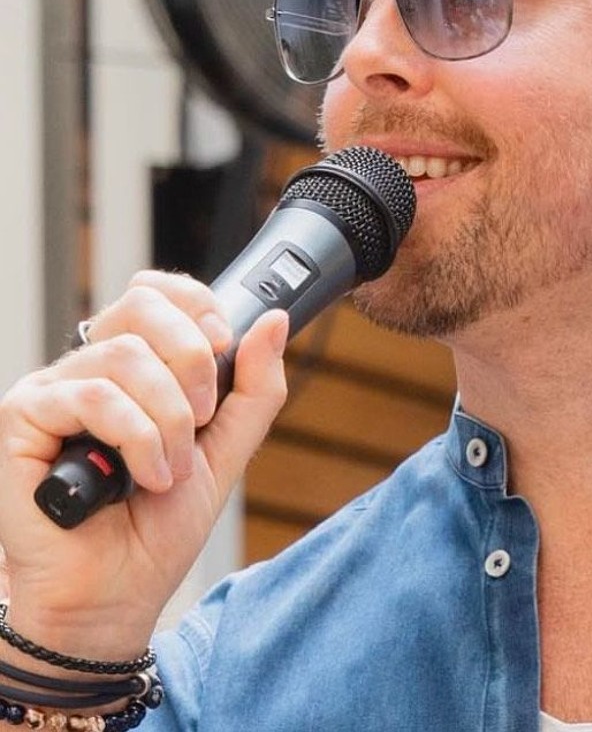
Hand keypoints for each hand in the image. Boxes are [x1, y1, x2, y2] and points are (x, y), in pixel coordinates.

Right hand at [0, 270, 287, 660]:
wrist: (118, 593)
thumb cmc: (159, 525)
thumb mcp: (227, 448)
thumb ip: (254, 386)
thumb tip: (273, 320)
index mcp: (137, 363)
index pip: (157, 291)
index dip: (196, 304)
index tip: (223, 342)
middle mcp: (91, 366)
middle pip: (142, 305)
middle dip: (191, 360)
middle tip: (200, 417)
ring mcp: (54, 389)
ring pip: (126, 356)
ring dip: (167, 420)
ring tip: (169, 469)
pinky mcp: (22, 418)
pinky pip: (91, 397)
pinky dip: (135, 438)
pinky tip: (140, 478)